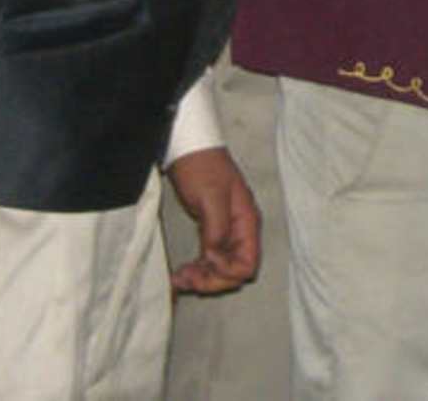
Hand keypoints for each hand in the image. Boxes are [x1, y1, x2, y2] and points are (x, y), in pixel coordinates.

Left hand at [167, 147, 261, 295]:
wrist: (187, 146)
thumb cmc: (201, 165)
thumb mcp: (210, 196)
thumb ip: (217, 229)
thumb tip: (215, 258)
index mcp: (246, 221)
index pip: (248, 263)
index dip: (227, 271)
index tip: (205, 262)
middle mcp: (240, 229)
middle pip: (236, 271)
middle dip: (213, 280)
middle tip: (187, 280)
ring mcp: (226, 230)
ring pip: (222, 268)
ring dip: (203, 278)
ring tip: (180, 279)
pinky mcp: (211, 230)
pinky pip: (210, 259)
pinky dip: (198, 269)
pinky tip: (183, 271)